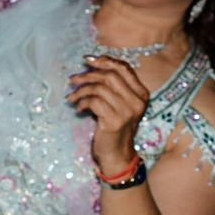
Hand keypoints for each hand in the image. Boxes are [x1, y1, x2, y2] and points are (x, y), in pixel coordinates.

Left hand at [67, 51, 150, 173]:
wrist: (116, 154)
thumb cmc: (113, 126)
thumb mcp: (118, 104)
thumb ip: (112, 86)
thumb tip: (91, 65)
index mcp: (141, 94)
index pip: (124, 68)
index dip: (105, 61)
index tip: (88, 60)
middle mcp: (137, 101)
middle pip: (110, 76)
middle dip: (88, 75)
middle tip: (73, 80)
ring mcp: (127, 111)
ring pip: (99, 88)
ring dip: (81, 90)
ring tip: (72, 97)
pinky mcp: (114, 121)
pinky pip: (94, 102)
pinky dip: (82, 103)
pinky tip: (78, 109)